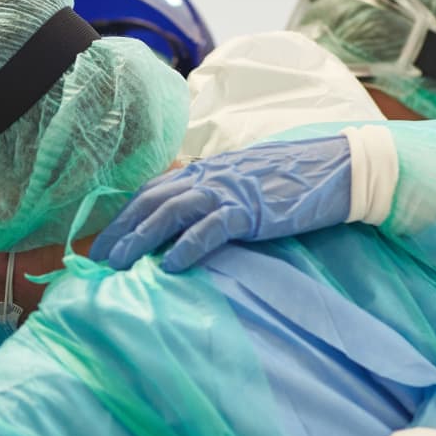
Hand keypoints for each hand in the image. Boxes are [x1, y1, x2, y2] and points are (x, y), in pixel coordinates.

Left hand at [90, 136, 353, 271]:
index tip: (104, 241)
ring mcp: (228, 191)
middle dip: (120, 230)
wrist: (337, 168)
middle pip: (150, 201)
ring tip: (120, 265)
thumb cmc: (293, 179)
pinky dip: (187, 247)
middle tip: (98, 259)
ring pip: (170, 212)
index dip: (124, 215)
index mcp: (206, 170)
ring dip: (140, 239)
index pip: (153, 190)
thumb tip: (189, 226)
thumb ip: (215, 197)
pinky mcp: (249, 209)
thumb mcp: (244, 183)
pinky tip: (171, 266)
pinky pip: (210, 229)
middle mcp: (209, 176)